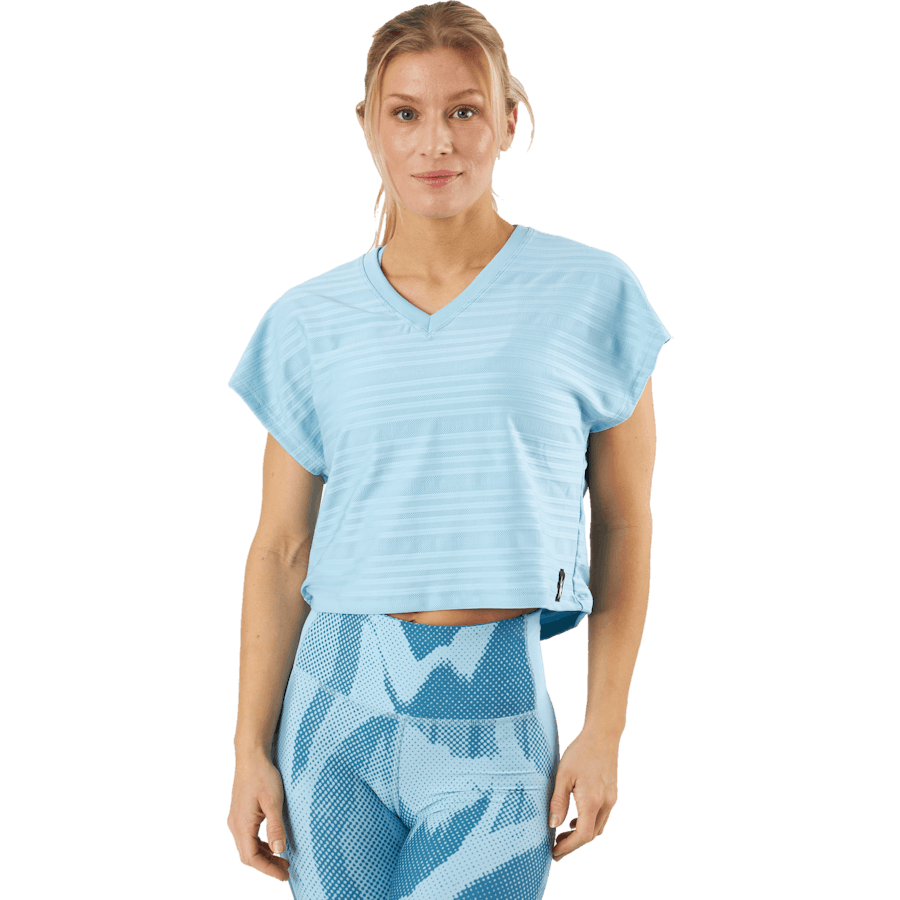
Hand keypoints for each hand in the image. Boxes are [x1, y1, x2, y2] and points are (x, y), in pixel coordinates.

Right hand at [226, 752, 290, 881]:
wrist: (251, 756)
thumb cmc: (262, 776)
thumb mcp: (273, 801)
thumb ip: (275, 828)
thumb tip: (279, 851)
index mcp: (241, 825)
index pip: (251, 858)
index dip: (267, 870)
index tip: (283, 875)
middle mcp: (235, 825)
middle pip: (248, 856)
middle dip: (267, 865)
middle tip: (286, 869)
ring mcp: (236, 819)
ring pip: (248, 847)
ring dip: (264, 855)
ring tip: (282, 859)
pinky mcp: (240, 814)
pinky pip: (248, 837)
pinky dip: (260, 845)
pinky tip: (272, 844)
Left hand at [547, 729, 618, 862]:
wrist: (603, 735)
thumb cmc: (581, 751)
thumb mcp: (563, 775)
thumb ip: (558, 801)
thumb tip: (552, 825)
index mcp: (592, 801)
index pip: (582, 836)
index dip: (568, 847)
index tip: (554, 852)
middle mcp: (605, 804)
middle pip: (591, 836)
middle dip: (573, 845)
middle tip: (555, 847)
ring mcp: (611, 800)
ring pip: (597, 828)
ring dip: (581, 835)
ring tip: (562, 835)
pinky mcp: (612, 795)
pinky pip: (601, 818)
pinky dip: (588, 824)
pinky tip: (575, 819)